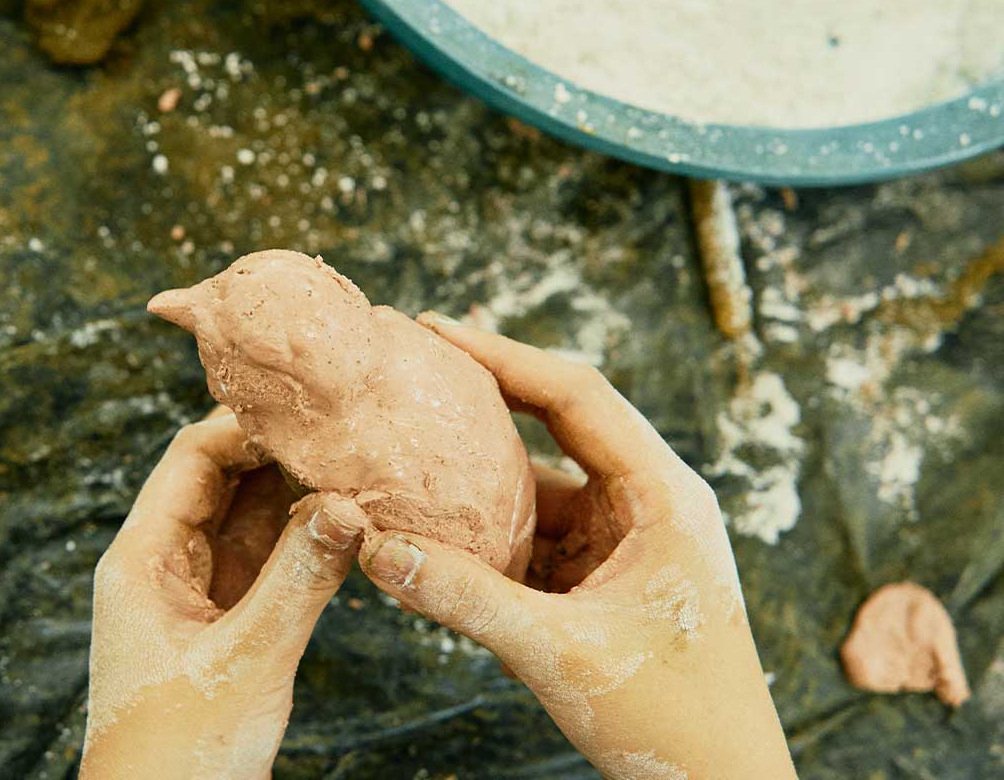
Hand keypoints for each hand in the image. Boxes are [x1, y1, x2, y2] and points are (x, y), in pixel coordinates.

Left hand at [81, 408, 363, 778]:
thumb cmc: (175, 756)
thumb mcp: (247, 661)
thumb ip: (299, 581)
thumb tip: (349, 505)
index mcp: (142, 558)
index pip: (192, 459)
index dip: (245, 426)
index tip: (306, 409)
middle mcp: (164, 565)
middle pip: (222, 481)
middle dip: (278, 452)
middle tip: (342, 425)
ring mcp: (196, 595)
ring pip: (250, 521)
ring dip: (297, 496)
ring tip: (355, 461)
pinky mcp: (226, 627)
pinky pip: (267, 565)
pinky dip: (305, 544)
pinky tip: (348, 523)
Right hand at [359, 317, 796, 779]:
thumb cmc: (677, 724)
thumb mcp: (562, 654)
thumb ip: (467, 600)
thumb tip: (378, 550)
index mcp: (665, 494)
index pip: (578, 395)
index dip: (504, 355)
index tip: (435, 330)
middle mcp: (649, 501)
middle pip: (556, 421)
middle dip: (484, 395)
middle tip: (411, 364)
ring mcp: (624, 537)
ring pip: (537, 482)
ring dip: (476, 473)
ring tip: (404, 444)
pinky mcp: (601, 575)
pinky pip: (533, 531)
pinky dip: (484, 528)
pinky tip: (429, 526)